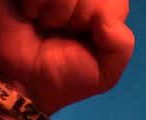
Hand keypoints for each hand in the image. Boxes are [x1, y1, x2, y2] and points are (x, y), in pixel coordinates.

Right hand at [0, 0, 133, 114]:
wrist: (24, 85)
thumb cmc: (66, 76)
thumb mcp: (106, 72)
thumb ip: (121, 45)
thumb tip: (104, 17)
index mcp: (104, 6)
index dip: (97, 17)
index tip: (83, 35)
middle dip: (78, 15)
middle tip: (62, 30)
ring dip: (55, 10)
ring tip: (45, 24)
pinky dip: (35, 4)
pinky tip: (30, 15)